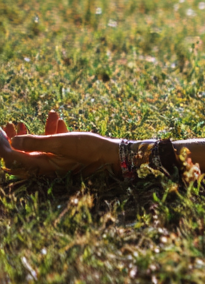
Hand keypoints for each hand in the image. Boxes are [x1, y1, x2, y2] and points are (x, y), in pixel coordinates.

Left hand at [1, 111, 119, 176]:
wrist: (114, 154)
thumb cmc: (88, 149)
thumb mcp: (60, 143)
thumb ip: (35, 142)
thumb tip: (13, 141)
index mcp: (42, 166)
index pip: (14, 158)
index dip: (5, 146)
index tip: (2, 132)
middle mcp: (47, 165)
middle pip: (23, 152)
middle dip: (16, 137)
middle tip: (11, 124)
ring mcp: (56, 160)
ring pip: (39, 146)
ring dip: (36, 131)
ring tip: (37, 117)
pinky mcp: (66, 155)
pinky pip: (53, 144)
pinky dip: (53, 131)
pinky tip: (58, 119)